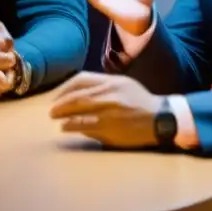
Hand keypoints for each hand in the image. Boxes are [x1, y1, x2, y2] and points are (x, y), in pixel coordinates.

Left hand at [49, 72, 163, 147]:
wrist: (161, 118)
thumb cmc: (138, 99)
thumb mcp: (121, 83)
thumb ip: (100, 84)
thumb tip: (74, 92)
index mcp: (111, 82)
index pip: (80, 80)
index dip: (64, 89)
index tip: (55, 96)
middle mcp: (109, 96)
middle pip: (77, 98)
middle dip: (60, 105)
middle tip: (51, 111)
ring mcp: (110, 114)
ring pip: (80, 114)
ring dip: (64, 117)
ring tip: (57, 120)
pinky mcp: (112, 130)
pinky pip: (88, 128)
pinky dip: (74, 127)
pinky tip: (66, 128)